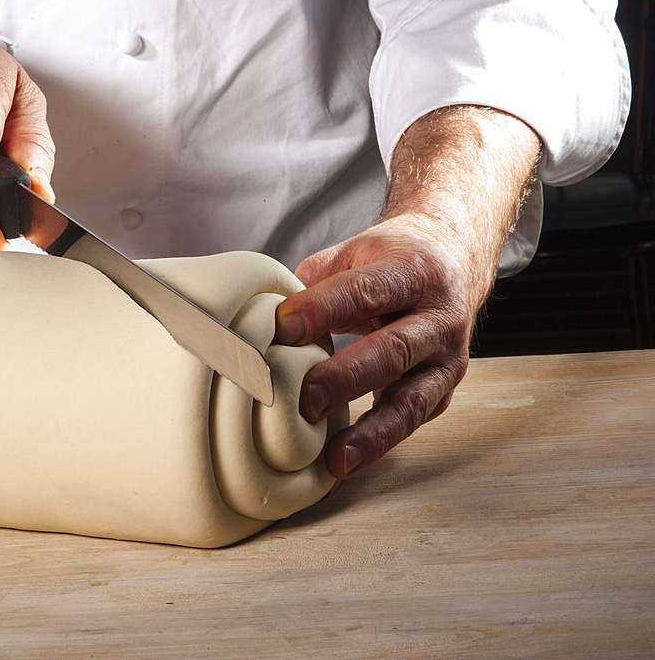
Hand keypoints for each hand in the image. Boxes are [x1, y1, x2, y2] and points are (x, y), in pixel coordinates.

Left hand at [275, 216, 477, 478]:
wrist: (455, 260)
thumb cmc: (389, 262)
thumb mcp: (354, 254)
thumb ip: (312, 283)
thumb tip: (262, 318)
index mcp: (413, 272)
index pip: (366, 291)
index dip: (323, 309)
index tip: (281, 327)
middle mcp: (438, 319)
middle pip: (393, 351)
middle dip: (346, 378)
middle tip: (305, 400)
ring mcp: (446, 361)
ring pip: (411, 401)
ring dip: (370, 432)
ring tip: (333, 458)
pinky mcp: (442, 393)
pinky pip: (409, 423)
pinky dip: (376, 445)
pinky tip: (343, 463)